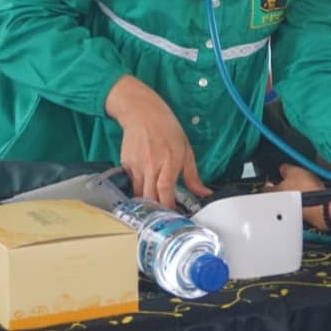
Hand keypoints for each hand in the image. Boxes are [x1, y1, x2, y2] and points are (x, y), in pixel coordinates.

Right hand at [105, 75, 212, 207]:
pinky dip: (138, 189)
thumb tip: (204, 193)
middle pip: (150, 198)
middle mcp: (151, 166)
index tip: (173, 217)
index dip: (168, 208)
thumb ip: (193, 176)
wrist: (142, 112)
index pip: (166, 192)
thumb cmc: (166, 128)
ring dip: (146, 203)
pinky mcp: (126, 165)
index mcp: (168, 162)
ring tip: (154, 209)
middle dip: (156, 211)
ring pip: (139, 194)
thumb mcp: (186, 150)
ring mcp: (136, 166)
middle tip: (164, 218)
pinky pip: (132, 184)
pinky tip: (145, 190)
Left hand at [270, 164, 330, 232]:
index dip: (269, 182)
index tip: (271, 179)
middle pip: (276, 197)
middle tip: (286, 183)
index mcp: (273, 193)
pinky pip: (299, 207)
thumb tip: (282, 168)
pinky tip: (309, 197)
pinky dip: (302, 203)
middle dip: (280, 191)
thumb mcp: (294, 171)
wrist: (321, 207)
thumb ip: (285, 169)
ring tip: (300, 190)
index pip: (265, 188)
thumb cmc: (306, 191)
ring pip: (288, 203)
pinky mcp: (303, 217)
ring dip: (292, 198)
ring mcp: (291, 213)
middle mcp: (279, 206)